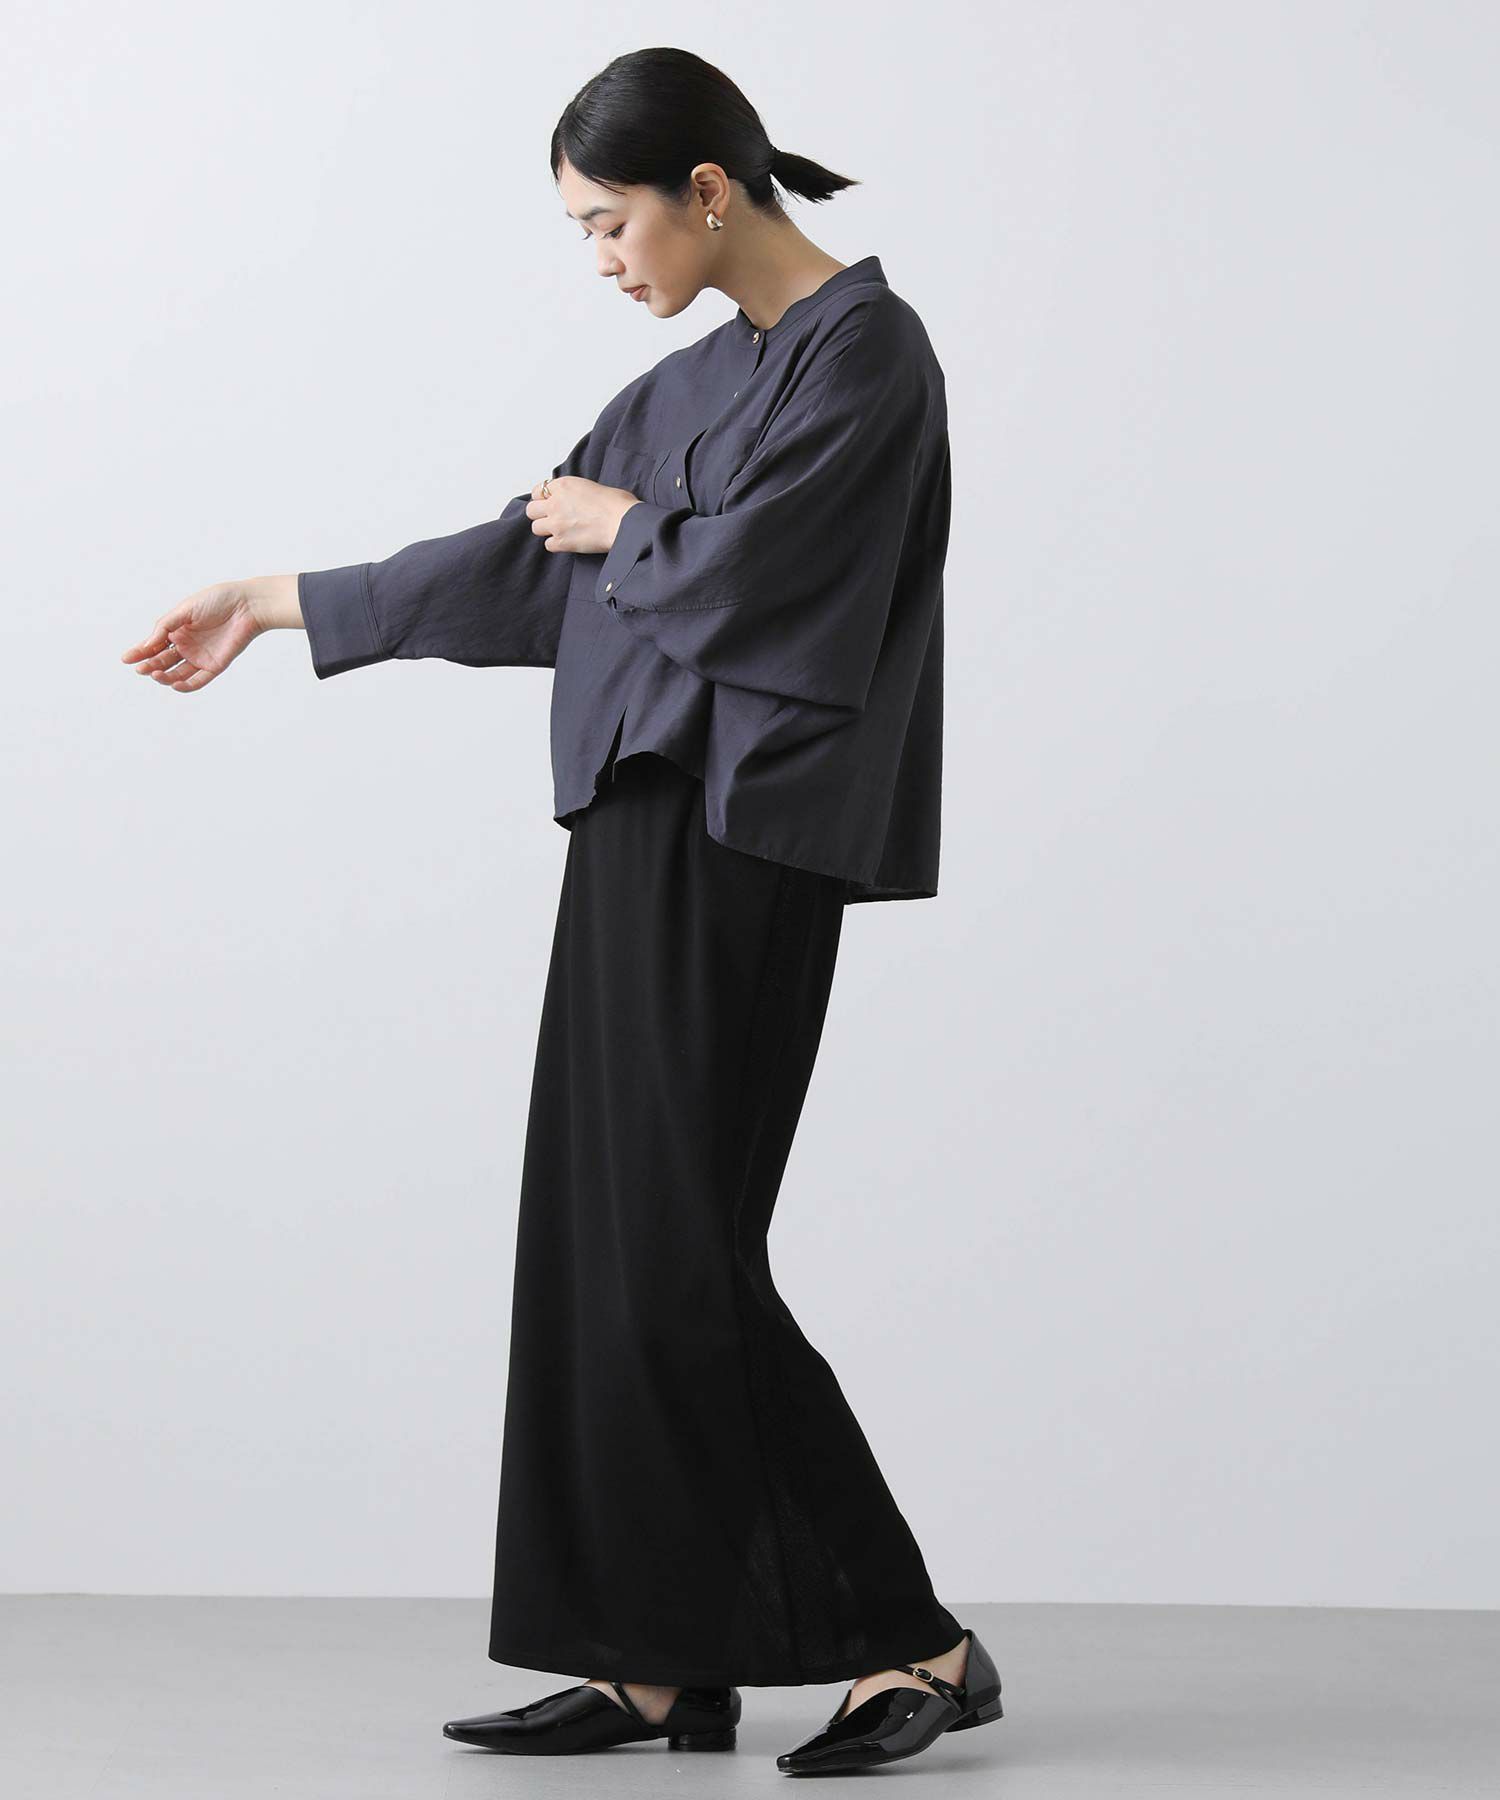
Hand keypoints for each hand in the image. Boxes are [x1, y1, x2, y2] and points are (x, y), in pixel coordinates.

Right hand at [120, 575, 284, 691]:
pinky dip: (185, 686)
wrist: (247, 605)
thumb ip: (165, 627)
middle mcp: (186, 645)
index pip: (153, 645)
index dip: (139, 652)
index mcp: (176, 630)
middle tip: (140, 669)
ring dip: (164, 677)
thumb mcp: (184, 610)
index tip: (126, 659)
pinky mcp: (215, 666)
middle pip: (163, 661)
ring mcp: (200, 657)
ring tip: (154, 674)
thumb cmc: (217, 601)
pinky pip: (198, 680)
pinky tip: (174, 684)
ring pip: (177, 673)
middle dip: (149, 665)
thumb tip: (147, 645)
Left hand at [526, 475, 639, 556]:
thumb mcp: (594, 487)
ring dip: (547, 530)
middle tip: (552, 518)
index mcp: (564, 485)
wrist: (624, 523)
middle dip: (540, 514)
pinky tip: (567, 542)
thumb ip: (578, 493)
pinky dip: (556, 545)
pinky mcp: (562, 542)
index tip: (550, 503)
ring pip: (536, 528)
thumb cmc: (618, 505)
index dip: (544, 498)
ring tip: (561, 531)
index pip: (538, 491)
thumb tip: (578, 501)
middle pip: (531, 511)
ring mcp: (556, 523)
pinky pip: (548, 545)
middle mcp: (556, 503)